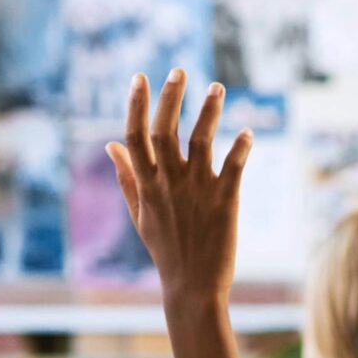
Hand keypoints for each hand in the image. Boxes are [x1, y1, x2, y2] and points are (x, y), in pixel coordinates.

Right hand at [105, 71, 252, 302]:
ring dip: (209, 111)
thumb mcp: (139, 213)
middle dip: (171, 97)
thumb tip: (110, 144)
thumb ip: (126, 177)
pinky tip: (247, 131)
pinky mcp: (224, 201)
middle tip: (180, 70)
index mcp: (147, 185)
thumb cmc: (165, 250)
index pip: (135, 135)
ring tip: (217, 87)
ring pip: (200, 141)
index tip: (139, 76)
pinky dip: (241, 147)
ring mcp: (197, 190)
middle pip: (165, 130)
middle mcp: (169, 183)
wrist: (193, 287)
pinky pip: (233, 166)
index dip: (136, 104)